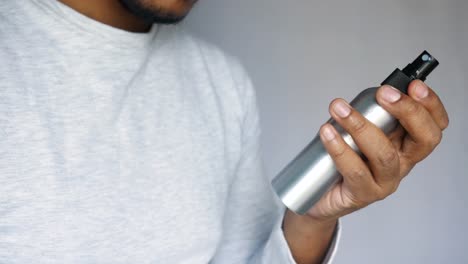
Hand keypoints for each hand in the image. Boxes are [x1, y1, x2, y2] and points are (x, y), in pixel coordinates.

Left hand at [306, 80, 448, 220]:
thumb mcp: (356, 133)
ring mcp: (385, 181)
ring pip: (385, 154)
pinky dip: (339, 148)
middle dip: (407, 111)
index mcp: (405, 145)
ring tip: (339, 109)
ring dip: (361, 126)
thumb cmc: (339, 161)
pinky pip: (355, 171)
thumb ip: (365, 115)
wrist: (320, 197)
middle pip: (423, 139)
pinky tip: (327, 132)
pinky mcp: (363, 193)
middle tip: (383, 93)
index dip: (429, 105)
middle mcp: (401, 163)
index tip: (413, 85)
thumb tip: (359, 95)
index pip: (432, 125)